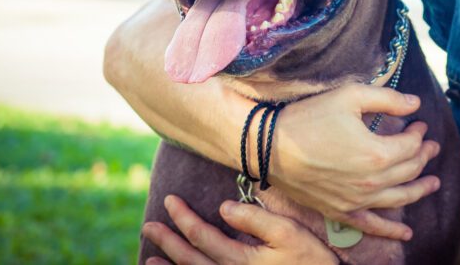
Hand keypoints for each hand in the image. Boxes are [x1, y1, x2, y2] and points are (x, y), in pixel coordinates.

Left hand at [143, 195, 337, 264]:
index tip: (170, 201)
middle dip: (168, 241)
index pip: (201, 236)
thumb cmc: (311, 262)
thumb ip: (257, 219)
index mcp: (239, 261)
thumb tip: (224, 206)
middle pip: (190, 259)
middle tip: (149, 225)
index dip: (183, 218)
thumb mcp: (289, 234)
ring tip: (150, 258)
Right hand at [268, 83, 441, 240]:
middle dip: (423, 156)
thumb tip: (415, 104)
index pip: (410, 145)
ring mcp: (356, 200)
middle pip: (409, 170)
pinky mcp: (340, 210)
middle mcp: (370, 182)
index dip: (419, 133)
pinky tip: (405, 235)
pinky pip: (371, 225)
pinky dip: (391, 231)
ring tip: (433, 183)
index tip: (419, 123)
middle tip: (430, 146)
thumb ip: (387, 99)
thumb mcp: (350, 96)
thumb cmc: (308, 118)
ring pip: (398, 198)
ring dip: (419, 190)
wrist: (269, 146)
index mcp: (376, 153)